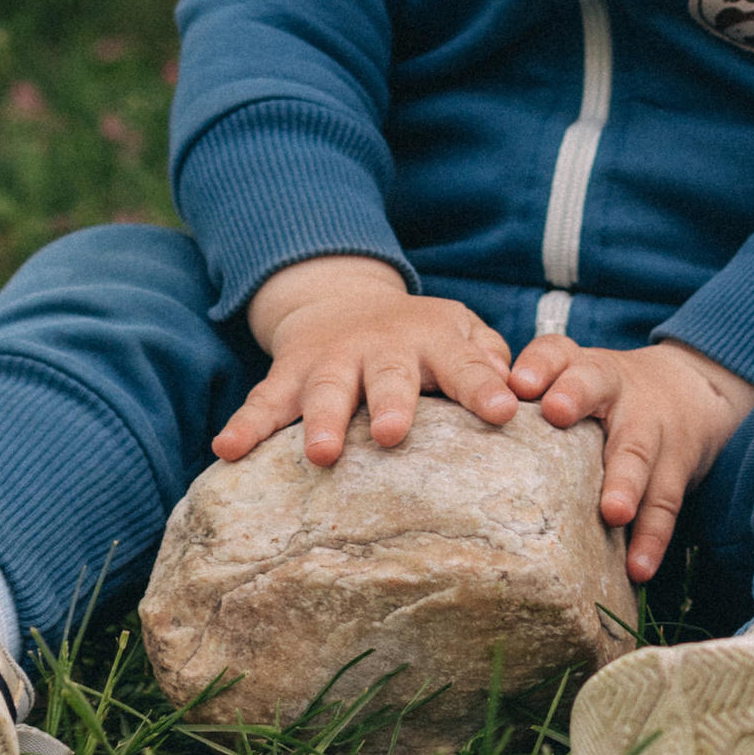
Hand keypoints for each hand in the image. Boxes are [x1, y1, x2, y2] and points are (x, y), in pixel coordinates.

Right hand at [215, 255, 516, 469]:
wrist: (342, 300)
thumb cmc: (421, 338)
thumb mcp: (462, 335)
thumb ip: (490, 362)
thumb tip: (528, 397)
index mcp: (435, 342)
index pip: (466, 365)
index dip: (484, 387)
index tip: (505, 412)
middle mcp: (382, 348)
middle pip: (388, 375)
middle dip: (390, 401)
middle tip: (394, 433)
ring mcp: (331, 361)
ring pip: (325, 389)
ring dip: (321, 419)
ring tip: (321, 453)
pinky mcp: (288, 374)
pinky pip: (263, 402)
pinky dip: (243, 425)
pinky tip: (226, 451)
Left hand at [507, 334, 753, 585]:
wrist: (689, 388)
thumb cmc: (604, 394)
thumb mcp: (572, 379)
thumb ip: (526, 402)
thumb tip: (453, 439)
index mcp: (581, 366)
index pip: (557, 353)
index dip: (538, 364)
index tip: (516, 383)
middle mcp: (615, 388)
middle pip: (596, 384)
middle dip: (576, 396)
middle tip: (556, 411)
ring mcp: (649, 426)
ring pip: (636, 450)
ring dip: (625, 482)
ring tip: (613, 513)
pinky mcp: (676, 466)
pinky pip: (665, 502)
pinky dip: (652, 537)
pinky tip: (639, 568)